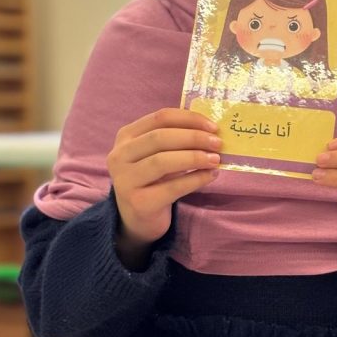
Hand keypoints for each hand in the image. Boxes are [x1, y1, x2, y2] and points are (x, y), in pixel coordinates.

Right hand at [107, 108, 220, 266]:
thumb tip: (211, 130)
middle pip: (159, 137)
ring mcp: (125, 180)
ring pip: (162, 161)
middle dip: (193, 138)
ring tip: (215, 160)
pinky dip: (195, 180)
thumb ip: (177, 140)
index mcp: (126, 136)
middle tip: (217, 143)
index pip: (160, 118)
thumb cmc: (153, 180)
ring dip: (194, 158)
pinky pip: (171, 188)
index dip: (189, 119)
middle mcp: (119, 156)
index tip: (213, 126)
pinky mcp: (139, 203)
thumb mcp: (158, 154)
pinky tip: (210, 176)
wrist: (137, 218)